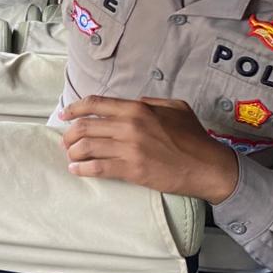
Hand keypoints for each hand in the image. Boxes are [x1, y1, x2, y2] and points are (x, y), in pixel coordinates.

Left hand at [59, 96, 238, 203]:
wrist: (208, 167)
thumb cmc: (194, 137)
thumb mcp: (175, 108)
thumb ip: (151, 102)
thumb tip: (133, 102)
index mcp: (137, 108)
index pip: (95, 104)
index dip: (74, 108)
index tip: (65, 115)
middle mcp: (129, 125)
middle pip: (85, 126)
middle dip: (70, 134)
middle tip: (67, 141)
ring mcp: (129, 148)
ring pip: (87, 146)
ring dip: (73, 152)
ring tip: (71, 156)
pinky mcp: (132, 170)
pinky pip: (97, 168)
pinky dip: (82, 169)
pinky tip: (76, 170)